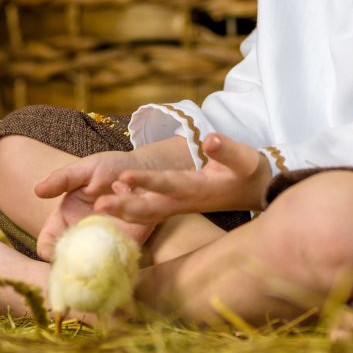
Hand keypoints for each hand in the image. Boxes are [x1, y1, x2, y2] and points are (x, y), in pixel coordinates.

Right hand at [32, 139, 190, 259]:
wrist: (146, 169)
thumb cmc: (110, 168)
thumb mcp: (85, 169)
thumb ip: (63, 179)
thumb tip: (38, 190)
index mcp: (67, 217)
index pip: (49, 240)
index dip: (47, 249)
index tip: (50, 253)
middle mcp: (85, 234)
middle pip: (69, 260)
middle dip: (70, 266)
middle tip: (75, 263)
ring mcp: (106, 241)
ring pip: (94, 264)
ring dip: (96, 259)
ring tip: (102, 245)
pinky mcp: (129, 244)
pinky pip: (121, 258)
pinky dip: (119, 256)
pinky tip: (124, 237)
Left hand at [93, 132, 270, 224]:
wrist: (254, 190)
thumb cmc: (247, 171)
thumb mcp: (244, 158)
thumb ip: (226, 149)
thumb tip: (210, 139)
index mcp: (198, 189)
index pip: (168, 184)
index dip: (147, 181)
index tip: (124, 175)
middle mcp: (184, 201)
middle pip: (150, 209)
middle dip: (124, 207)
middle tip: (98, 205)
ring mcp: (178, 206)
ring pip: (146, 214)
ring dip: (122, 211)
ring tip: (98, 205)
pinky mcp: (175, 205)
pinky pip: (149, 211)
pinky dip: (130, 208)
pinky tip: (112, 195)